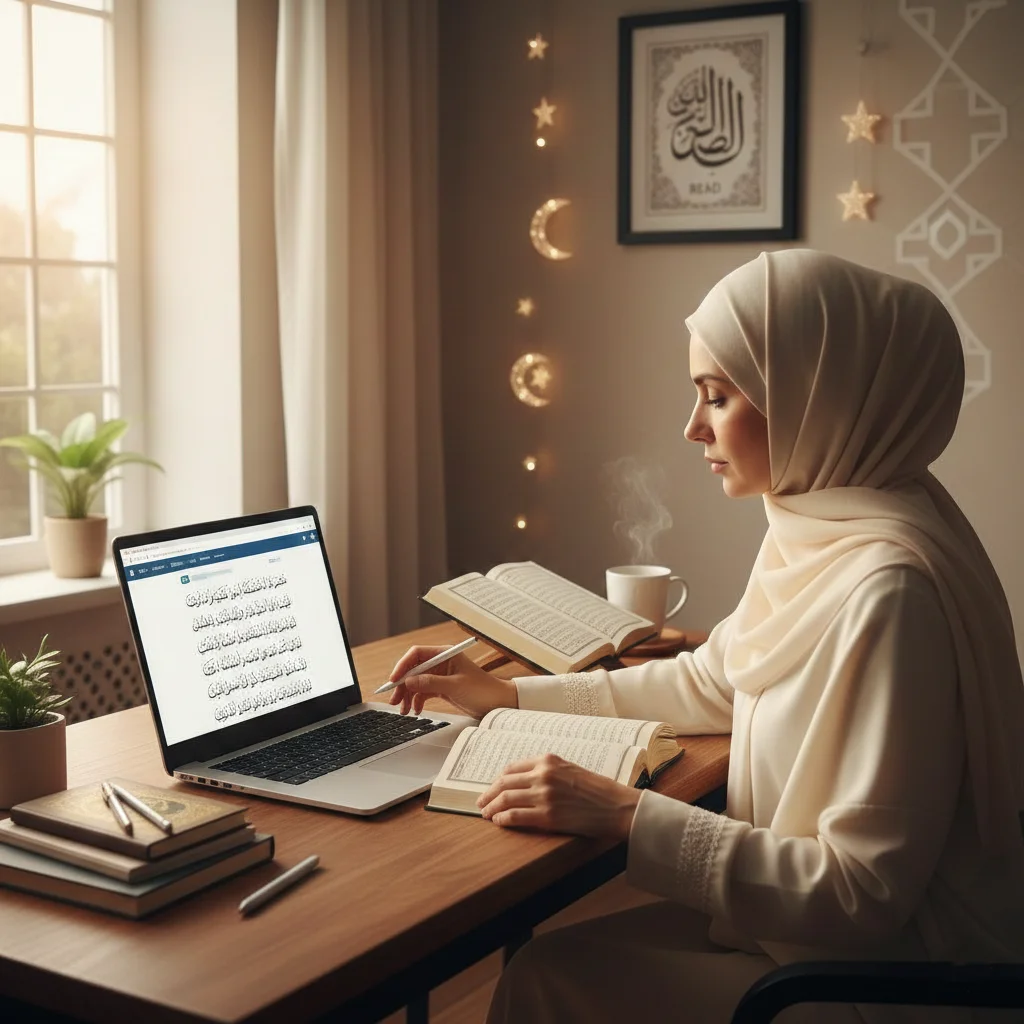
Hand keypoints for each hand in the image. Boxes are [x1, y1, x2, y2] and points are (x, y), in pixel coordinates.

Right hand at [386, 644, 517, 718]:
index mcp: (445, 654)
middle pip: (413, 669)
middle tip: (394, 700)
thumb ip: (430, 683)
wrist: (499, 703)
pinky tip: (417, 710)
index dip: (403, 666)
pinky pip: (423, 692)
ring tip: (405, 711)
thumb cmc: (483, 690)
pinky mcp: (442, 687)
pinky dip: (418, 701)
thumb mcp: (455, 686)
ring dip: (408, 696)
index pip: (416, 654)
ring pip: (416, 682)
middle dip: (403, 685)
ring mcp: (441, 675)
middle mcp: (441, 662)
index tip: (394, 680)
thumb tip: (409, 681)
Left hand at [476, 754, 641, 840]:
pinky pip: (515, 816)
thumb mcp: (569, 770)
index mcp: (548, 760)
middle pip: (504, 783)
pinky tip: (498, 821)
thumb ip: (546, 772)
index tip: (491, 788)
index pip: (511, 768)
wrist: (616, 806)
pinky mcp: (548, 816)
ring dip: (491, 807)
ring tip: (486, 814)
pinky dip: (502, 819)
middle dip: (489, 794)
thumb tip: (521, 784)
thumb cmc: (596, 790)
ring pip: (506, 799)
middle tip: (481, 803)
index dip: (497, 780)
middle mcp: (543, 775)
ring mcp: (544, 795)